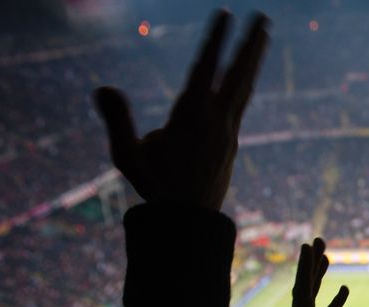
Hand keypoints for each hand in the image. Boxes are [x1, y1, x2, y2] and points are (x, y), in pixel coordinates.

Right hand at [94, 11, 268, 209]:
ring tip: (264, 35)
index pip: (206, 69)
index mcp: (192, 118)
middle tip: (265, 18)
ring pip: (244, 88)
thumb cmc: (154, 189)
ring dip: (254, 59)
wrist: (188, 223)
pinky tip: (245, 77)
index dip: (216, 40)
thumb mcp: (128, 156)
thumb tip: (103, 88)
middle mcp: (216, 121)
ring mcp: (227, 132)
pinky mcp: (230, 143)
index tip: (226, 13)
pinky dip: (244, 84)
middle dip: (250, 44)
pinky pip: (240, 105)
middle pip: (238, 75)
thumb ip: (118, 120)